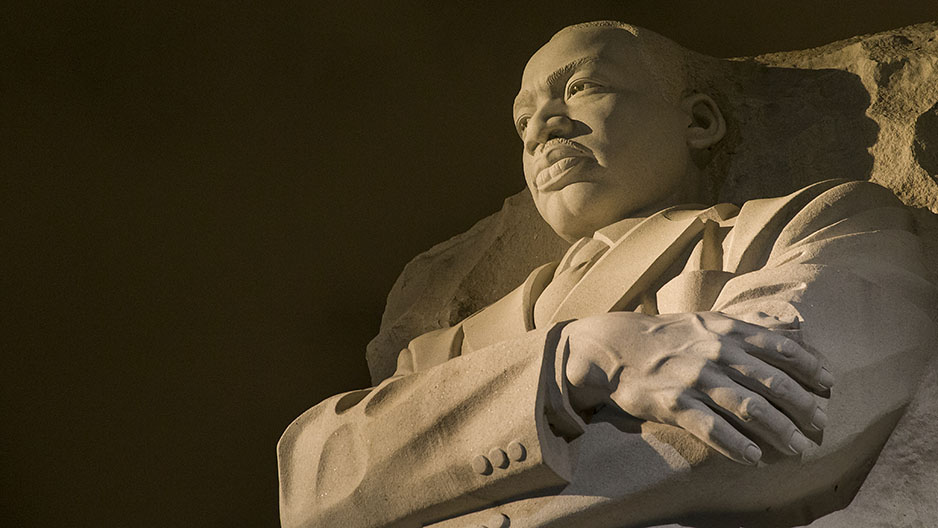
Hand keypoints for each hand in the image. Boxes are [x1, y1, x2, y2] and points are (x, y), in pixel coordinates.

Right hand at [560, 311, 832, 464]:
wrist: (614, 347)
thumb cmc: (666, 336)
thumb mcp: (707, 320)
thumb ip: (747, 327)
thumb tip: (795, 329)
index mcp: (726, 329)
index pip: (780, 347)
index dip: (809, 367)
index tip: (829, 384)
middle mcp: (714, 351)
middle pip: (771, 382)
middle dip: (802, 405)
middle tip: (820, 424)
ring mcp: (694, 378)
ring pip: (748, 407)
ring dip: (778, 430)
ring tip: (797, 448)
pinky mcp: (673, 403)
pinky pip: (712, 428)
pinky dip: (736, 445)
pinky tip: (755, 458)